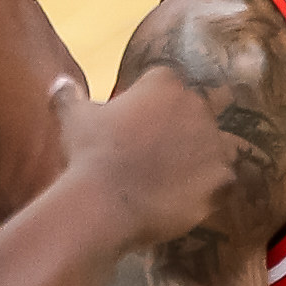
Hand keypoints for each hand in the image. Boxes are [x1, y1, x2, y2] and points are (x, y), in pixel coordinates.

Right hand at [59, 68, 235, 243]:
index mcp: (164, 83)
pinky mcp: (222, 179)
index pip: (168, 85)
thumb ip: (69, 95)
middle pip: (199, 112)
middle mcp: (196, 106)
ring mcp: (214, 143)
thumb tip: (60, 83)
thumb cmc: (88, 154)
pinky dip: (212, 191)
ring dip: (202, 158)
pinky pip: (225, 183)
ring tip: (177, 180)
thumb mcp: (73, 118)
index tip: (139, 125)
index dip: (154, 105)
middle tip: (158, 155)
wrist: (104, 203)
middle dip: (183, 129)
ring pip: (217, 147)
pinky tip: (189, 199)